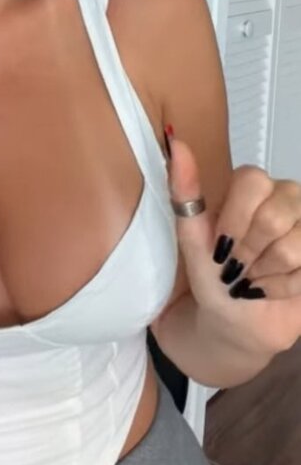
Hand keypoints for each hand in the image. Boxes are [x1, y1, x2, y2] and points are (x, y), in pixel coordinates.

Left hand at [166, 130, 300, 355]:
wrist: (237, 320)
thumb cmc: (214, 276)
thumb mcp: (191, 238)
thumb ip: (185, 190)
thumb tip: (176, 144)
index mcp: (253, 185)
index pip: (251, 181)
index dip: (234, 220)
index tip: (220, 245)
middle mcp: (287, 196)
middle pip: (274, 216)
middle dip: (248, 251)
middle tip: (237, 265)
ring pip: (293, 246)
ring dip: (264, 273)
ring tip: (253, 278)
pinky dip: (282, 288)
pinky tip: (272, 288)